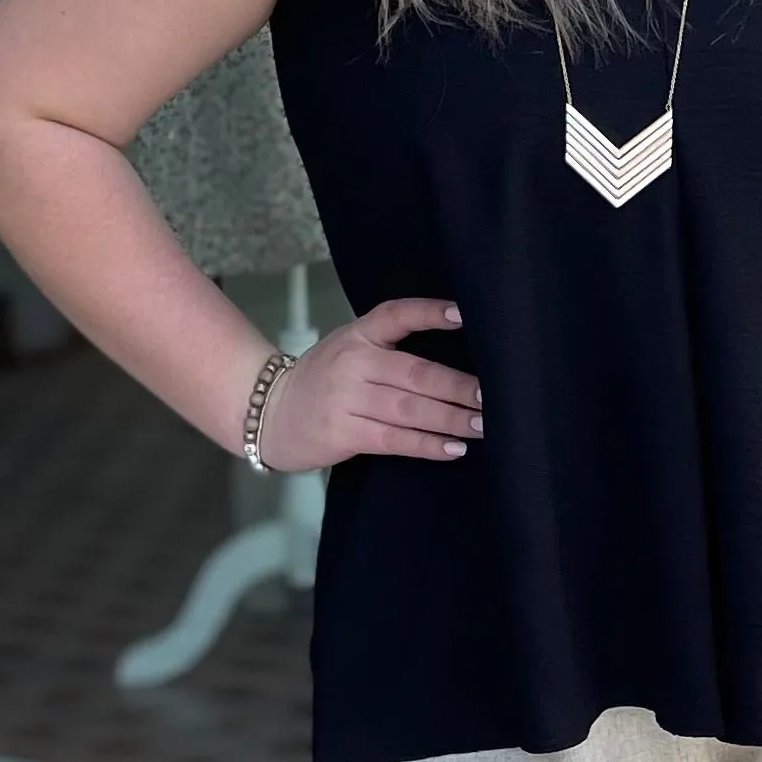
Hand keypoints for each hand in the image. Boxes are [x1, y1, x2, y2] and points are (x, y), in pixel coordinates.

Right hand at [250, 296, 483, 473]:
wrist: (269, 412)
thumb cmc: (323, 379)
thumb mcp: (349, 347)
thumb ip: (389, 347)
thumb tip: (452, 353)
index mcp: (359, 334)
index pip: (397, 314)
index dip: (430, 312)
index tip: (464, 315)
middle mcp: (355, 362)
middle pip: (416, 372)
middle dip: (459, 386)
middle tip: (492, 396)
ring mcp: (348, 399)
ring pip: (410, 409)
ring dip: (451, 418)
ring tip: (482, 425)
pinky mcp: (344, 433)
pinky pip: (395, 439)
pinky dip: (427, 444)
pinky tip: (453, 448)